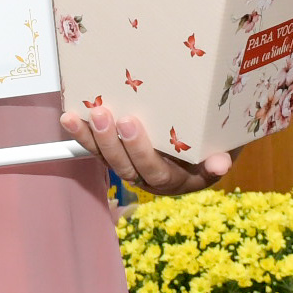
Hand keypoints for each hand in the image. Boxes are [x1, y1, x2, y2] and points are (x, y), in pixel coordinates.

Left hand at [59, 103, 229, 195]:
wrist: (205, 147)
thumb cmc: (214, 145)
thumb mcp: (223, 150)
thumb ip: (220, 158)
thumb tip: (220, 165)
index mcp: (175, 179)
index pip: (153, 169)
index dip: (139, 150)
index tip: (130, 124)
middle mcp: (149, 176)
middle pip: (124, 166)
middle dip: (109, 141)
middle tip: (102, 114)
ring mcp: (130, 164)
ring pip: (105, 157)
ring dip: (88, 138)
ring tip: (74, 117)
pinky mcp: (116, 152)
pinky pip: (96, 147)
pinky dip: (81, 134)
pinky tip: (69, 118)